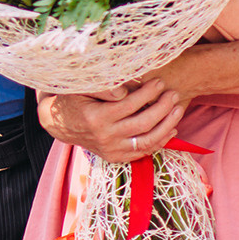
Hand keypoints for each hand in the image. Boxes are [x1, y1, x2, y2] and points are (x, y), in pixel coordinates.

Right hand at [37, 80, 185, 163]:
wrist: (60, 124)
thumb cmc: (73, 100)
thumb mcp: (81, 88)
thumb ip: (103, 87)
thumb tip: (125, 89)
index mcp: (95, 118)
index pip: (129, 105)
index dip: (147, 93)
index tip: (159, 82)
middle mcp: (104, 137)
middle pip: (143, 123)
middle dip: (163, 107)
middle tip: (173, 94)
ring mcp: (111, 149)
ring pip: (148, 141)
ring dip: (167, 125)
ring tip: (178, 109)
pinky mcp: (115, 157)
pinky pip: (143, 152)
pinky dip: (160, 141)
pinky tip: (171, 128)